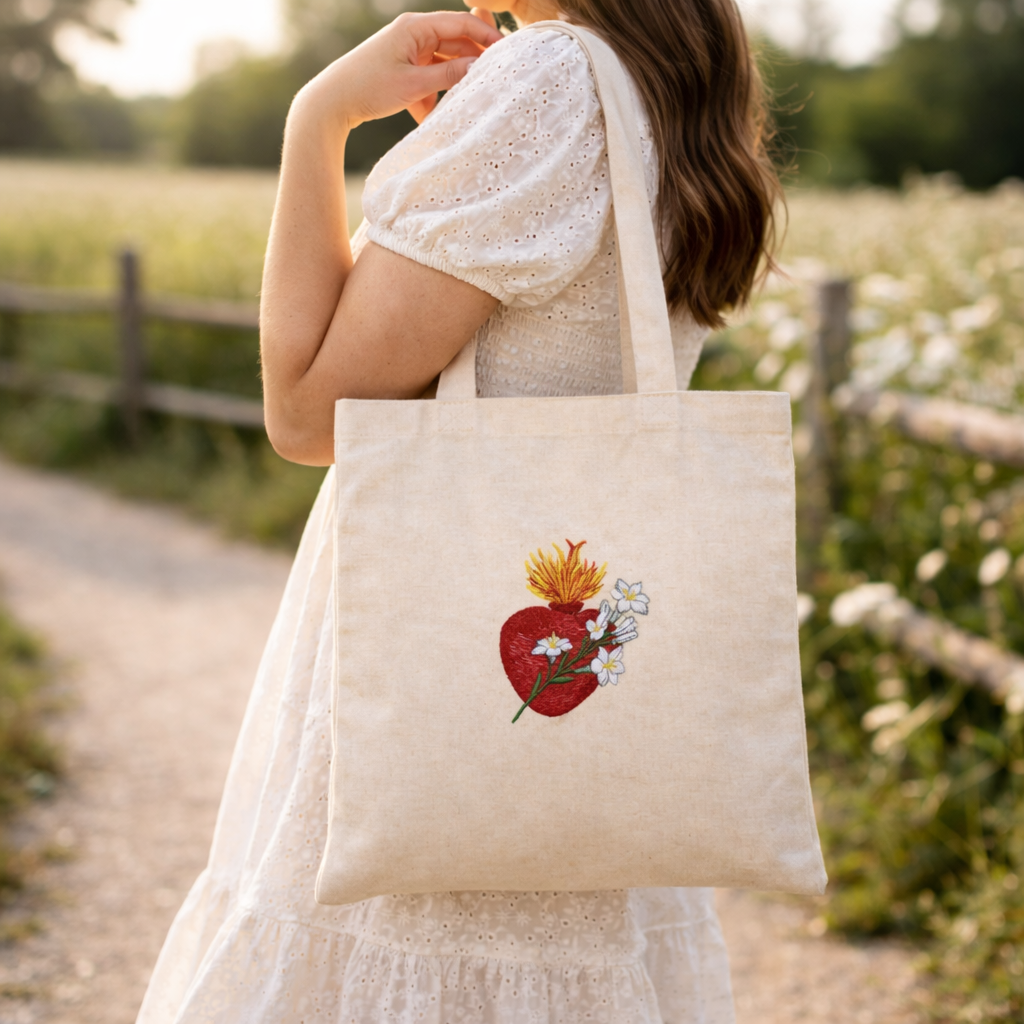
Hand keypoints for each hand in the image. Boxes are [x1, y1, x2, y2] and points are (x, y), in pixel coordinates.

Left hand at [296, 11, 502, 131]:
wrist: (331, 102)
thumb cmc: (368, 88)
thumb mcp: (413, 85)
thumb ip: (449, 75)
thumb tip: (478, 67)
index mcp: (415, 27)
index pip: (461, 24)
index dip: (487, 37)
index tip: (507, 53)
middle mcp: (412, 34)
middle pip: (455, 43)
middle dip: (471, 63)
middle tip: (493, 81)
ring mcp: (406, 51)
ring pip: (442, 64)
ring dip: (449, 85)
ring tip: (460, 103)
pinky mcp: (401, 69)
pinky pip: (427, 79)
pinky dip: (430, 97)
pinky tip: (425, 115)